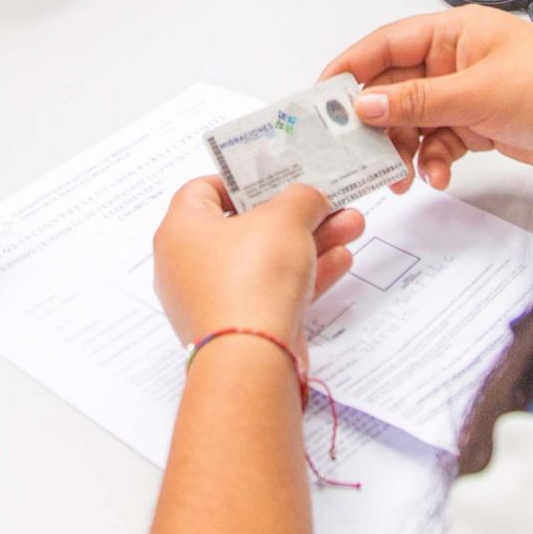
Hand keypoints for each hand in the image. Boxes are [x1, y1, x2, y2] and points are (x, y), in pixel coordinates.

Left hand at [151, 176, 364, 350]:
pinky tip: (341, 260)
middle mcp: (188, 264)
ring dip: (310, 242)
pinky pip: (272, 292)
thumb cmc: (252, 277)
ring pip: (266, 260)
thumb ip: (302, 198)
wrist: (252, 359)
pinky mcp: (238, 328)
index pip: (204, 189)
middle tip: (328, 201)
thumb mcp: (285, 218)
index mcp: (181, 229)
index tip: (277, 174)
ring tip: (351, 225)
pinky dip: (304, 276)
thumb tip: (310, 199)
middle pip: (246, 226)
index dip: (243, 177)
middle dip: (296, 213)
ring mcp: (213, 299)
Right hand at [323, 5, 532, 190]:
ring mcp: (470, 93)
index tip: (322, 98)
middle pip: (395, 86)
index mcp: (456, 31)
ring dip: (404, 147)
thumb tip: (367, 104)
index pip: (386, 44)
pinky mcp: (484, 124)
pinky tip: (436, 174)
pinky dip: (432, 159)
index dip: (350, 68)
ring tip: (401, 172)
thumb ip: (418, 100)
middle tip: (356, 150)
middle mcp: (458, 59)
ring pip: (414, 119)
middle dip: (376, 120)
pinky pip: (439, 141)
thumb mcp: (480, 94)